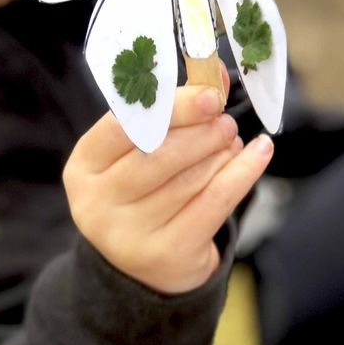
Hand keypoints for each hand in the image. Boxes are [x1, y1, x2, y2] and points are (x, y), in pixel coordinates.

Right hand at [63, 72, 273, 292]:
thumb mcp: (135, 156)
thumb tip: (213, 76)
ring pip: (190, 179)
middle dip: (201, 130)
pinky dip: (243, 172)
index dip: (170, 107)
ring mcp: (129, 235)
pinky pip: (215, 203)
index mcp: (83, 169)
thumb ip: (165, 116)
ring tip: (230, 139)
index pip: (123, 126)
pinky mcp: (167, 255)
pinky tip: (260, 152)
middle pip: (158, 154)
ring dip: (221, 151)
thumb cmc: (141, 194)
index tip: (209, 95)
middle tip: (224, 120)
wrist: (143, 267)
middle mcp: (97, 204)